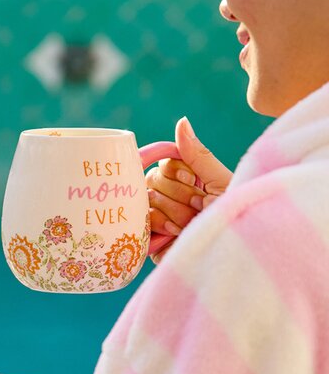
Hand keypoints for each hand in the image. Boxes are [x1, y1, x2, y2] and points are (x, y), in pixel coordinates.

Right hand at [147, 117, 231, 261]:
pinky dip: (158, 223)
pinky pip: (137, 221)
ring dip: (172, 211)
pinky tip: (175, 232)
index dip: (176, 171)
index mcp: (187, 185)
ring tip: (191, 224)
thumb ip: (197, 155)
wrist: (234, 251)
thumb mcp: (220, 182)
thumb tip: (181, 121)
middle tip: (198, 207)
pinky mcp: (150, 241)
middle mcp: (170, 201)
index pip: (163, 164)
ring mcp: (158, 221)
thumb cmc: (236, 217)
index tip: (192, 180)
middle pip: (151, 180)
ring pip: (144, 199)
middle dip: (178, 194)